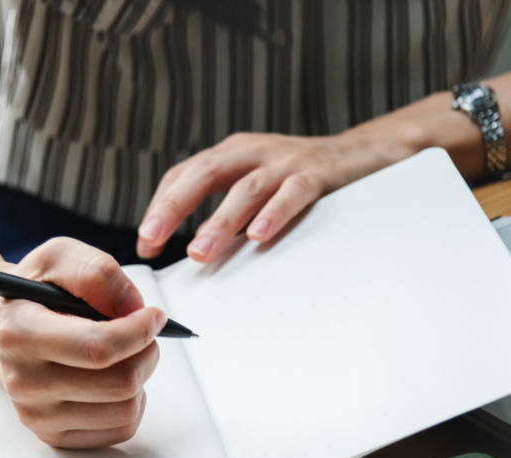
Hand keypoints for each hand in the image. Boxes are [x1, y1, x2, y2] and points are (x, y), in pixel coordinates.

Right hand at [0, 238, 166, 448]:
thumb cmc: (33, 292)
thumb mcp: (58, 257)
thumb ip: (97, 272)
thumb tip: (134, 308)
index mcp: (19, 333)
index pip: (98, 348)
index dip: (139, 331)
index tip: (154, 316)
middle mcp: (24, 382)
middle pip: (121, 383)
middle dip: (146, 352)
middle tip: (142, 334)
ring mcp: (37, 415)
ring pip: (127, 409)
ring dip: (139, 377)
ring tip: (123, 355)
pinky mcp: (53, 436)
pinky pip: (121, 428)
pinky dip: (130, 402)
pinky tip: (110, 378)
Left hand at [136, 130, 418, 261]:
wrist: (364, 155)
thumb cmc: (302, 178)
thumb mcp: (256, 189)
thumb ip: (227, 214)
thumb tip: (194, 254)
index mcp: (231, 155)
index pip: (184, 175)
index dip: (161, 206)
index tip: (146, 243)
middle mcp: (252, 152)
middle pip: (203, 174)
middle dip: (174, 207)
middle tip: (152, 239)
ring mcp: (285, 161)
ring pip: (245, 188)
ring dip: (219, 221)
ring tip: (199, 252)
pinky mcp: (317, 173)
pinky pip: (293, 192)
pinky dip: (274, 213)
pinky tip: (258, 235)